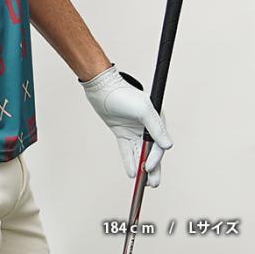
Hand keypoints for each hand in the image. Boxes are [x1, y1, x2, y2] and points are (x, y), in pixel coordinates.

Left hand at [79, 63, 172, 186]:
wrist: (100, 86)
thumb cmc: (123, 94)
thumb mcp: (142, 110)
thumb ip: (156, 128)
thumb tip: (168, 146)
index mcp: (156, 120)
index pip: (158, 144)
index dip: (155, 158)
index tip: (148, 168)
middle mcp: (146, 126)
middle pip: (151, 151)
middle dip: (153, 168)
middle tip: (153, 184)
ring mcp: (133, 129)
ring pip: (140, 152)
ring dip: (142, 167)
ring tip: (144, 183)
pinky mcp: (121, 131)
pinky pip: (127, 149)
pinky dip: (129, 160)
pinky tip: (131, 173)